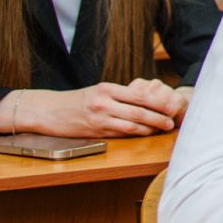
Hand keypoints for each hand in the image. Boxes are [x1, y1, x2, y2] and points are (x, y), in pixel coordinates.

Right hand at [15, 79, 187, 136]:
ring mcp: (100, 118)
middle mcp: (105, 103)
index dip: (158, 101)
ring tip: (162, 128)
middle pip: (139, 111)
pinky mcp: (96, 131)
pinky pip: (120, 133)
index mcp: (108, 89)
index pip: (139, 94)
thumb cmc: (77, 100)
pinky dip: (135, 134)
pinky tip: (145, 134)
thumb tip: (145, 98)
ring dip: (150, 128)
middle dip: (159, 117)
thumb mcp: (98, 90)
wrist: (50, 111)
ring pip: (131, 125)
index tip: (171, 105)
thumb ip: (119, 94)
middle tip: (172, 120)